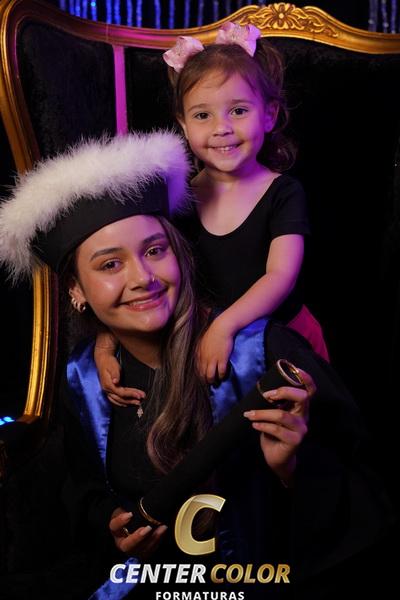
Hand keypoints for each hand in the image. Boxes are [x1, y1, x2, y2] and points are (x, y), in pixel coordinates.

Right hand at [96, 353, 145, 406]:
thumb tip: (115, 382)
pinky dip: (123, 402)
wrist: (103, 360)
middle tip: (140, 401)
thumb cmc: (109, 363)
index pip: (121, 392)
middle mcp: (107, 390)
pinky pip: (116, 399)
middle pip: (120, 398)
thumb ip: (115, 374)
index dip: (131, 394)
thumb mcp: (113, 366)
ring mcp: (107, 391)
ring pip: (118, 401)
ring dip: (128, 403)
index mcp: (108, 384)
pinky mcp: (109, 390)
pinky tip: (128, 403)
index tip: (139, 395)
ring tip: (137, 403)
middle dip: (131, 400)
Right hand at [110, 509, 166, 558]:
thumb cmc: (132, 514)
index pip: (114, 526)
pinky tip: (163, 530)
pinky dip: (158, 540)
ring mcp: (133, 550)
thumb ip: (130, 507)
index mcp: (116, 529)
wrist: (139, 522)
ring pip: (141, 550)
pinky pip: (150, 550)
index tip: (130, 514)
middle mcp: (122, 542)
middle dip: (137, 538)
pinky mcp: (143, 553)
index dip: (121, 521)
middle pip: (127, 545)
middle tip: (148, 528)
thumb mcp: (127, 508)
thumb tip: (138, 503)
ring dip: (152, 539)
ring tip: (161, 528)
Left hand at [197, 318, 233, 383]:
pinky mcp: (222, 359)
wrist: (222, 327)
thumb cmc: (213, 333)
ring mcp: (213, 359)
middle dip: (205, 380)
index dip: (200, 375)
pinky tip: (223, 376)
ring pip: (211, 376)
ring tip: (216, 382)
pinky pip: (221, 372)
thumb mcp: (202, 342)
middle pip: (202, 374)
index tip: (203, 378)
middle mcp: (204, 358)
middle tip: (209, 383)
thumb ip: (200, 351)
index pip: (196, 369)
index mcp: (198, 354)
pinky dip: (222, 376)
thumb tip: (200, 357)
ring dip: (213, 380)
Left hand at [243, 368, 314, 484]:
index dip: (306, 378)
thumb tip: (262, 388)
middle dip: (283, 392)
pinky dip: (262, 425)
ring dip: (262, 413)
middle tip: (267, 395)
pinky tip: (254, 424)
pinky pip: (276, 429)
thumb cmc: (274, 432)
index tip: (294, 369)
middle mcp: (304, 416)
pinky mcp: (294, 441)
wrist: (276, 457)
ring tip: (249, 414)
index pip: (310, 390)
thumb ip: (275, 403)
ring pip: (282, 415)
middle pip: (302, 397)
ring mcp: (301, 429)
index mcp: (301, 407)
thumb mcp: (275, 414)